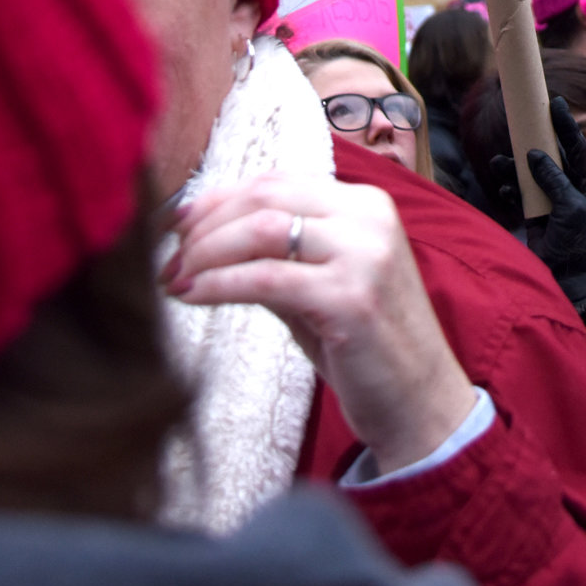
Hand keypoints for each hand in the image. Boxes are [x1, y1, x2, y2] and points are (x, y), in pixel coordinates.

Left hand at [167, 173, 474, 474]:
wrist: (419, 402)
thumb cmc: (363, 345)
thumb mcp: (318, 285)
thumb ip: (273, 255)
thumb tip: (199, 237)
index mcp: (365, 204)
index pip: (275, 183)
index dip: (216, 199)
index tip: (174, 224)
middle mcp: (369, 217)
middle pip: (263, 198)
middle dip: (203, 226)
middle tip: (167, 257)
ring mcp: (365, 254)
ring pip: (260, 231)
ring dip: (204, 252)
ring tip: (173, 277)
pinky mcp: (351, 298)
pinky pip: (265, 280)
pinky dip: (217, 284)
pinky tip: (191, 295)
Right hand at [488, 96, 585, 281]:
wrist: (567, 277)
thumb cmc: (578, 243)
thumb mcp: (571, 207)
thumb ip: (554, 179)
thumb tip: (534, 154)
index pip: (577, 147)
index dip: (566, 125)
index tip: (555, 104)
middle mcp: (570, 187)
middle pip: (551, 155)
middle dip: (535, 141)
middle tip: (522, 123)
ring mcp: (551, 199)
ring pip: (531, 172)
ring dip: (515, 166)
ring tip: (499, 163)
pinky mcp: (534, 212)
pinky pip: (519, 191)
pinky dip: (509, 186)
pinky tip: (503, 185)